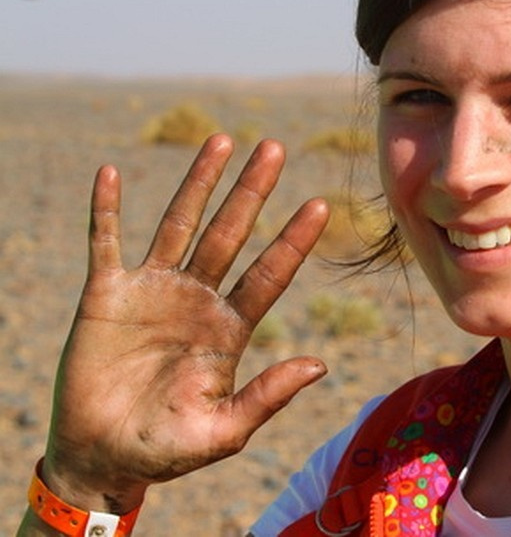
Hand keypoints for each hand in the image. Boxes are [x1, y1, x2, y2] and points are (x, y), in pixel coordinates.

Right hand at [43, 134, 328, 512]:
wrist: (104, 456)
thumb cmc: (167, 448)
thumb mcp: (222, 430)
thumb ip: (267, 396)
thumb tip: (319, 366)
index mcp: (230, 328)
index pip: (269, 274)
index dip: (292, 241)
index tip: (320, 205)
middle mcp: (198, 298)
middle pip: (231, 233)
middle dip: (252, 191)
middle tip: (276, 148)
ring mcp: (153, 290)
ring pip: (180, 223)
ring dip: (199, 183)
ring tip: (223, 140)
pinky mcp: (106, 294)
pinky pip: (105, 242)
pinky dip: (105, 210)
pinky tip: (109, 173)